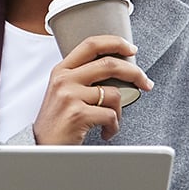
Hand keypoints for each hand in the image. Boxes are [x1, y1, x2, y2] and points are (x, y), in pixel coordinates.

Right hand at [34, 35, 154, 144]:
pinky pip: (111, 115)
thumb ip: (83, 77)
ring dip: (120, 111)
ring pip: (114, 93)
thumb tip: (118, 70)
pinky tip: (106, 132)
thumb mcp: (63, 91)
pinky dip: (114, 126)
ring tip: (112, 120)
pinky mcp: (78, 114)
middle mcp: (64, 79)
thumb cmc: (58, 121)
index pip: (91, 44)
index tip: (132, 49)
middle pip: (109, 64)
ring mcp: (70, 96)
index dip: (115, 43)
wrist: (42, 146)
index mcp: (61, 70)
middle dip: (135, 73)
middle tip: (145, 82)